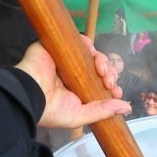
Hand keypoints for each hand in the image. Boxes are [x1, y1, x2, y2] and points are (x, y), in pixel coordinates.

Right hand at [15, 38, 129, 128]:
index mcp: (77, 90)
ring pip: (92, 55)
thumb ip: (102, 111)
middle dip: (109, 74)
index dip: (111, 86)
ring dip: (102, 61)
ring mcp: (67, 60)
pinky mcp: (59, 46)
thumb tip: (126, 108)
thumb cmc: (51, 110)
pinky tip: (93, 55)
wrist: (30, 94)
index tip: (116, 92)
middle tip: (108, 82)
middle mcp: (73, 74)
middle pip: (99, 68)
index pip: (100, 84)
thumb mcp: (79, 116)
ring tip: (102, 70)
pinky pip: (79, 40)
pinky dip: (89, 45)